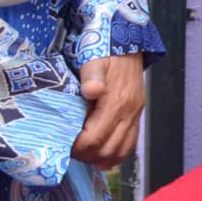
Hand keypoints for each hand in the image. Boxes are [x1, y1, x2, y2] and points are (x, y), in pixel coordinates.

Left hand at [72, 54, 146, 168]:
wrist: (128, 42)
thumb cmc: (106, 51)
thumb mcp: (94, 59)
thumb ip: (92, 76)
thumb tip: (91, 90)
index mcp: (117, 101)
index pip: (95, 138)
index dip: (78, 147)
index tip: (64, 144)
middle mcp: (129, 111)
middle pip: (107, 149)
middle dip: (86, 155)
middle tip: (70, 150)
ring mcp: (135, 114)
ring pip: (121, 151)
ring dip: (100, 157)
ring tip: (84, 153)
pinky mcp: (137, 114)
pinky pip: (130, 143)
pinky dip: (115, 154)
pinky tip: (101, 153)